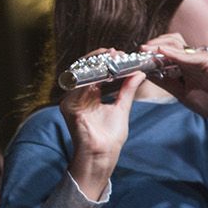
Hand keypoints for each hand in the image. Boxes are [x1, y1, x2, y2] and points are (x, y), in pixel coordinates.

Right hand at [58, 56, 144, 199]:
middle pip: (83, 70)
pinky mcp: (69, 108)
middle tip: (114, 52)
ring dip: (97, 64)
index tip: (117, 53)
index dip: (103, 60)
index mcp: (86, 96)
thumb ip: (127, 90)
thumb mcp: (121, 107)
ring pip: (81, 75)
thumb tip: (138, 73)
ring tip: (112, 57)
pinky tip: (106, 71)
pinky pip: (81, 87)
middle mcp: (75, 97)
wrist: (102, 156)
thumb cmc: (109, 138)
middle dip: (98, 58)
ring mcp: (70, 102)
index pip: (91, 71)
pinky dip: (94, 77)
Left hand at [141, 34, 207, 118]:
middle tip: (138, 53)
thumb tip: (147, 75)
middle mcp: (189, 58)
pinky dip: (173, 53)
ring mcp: (197, 57)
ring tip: (146, 51)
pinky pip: (187, 54)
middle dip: (151, 47)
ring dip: (159, 46)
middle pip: (167, 43)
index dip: (149, 55)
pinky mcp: (206, 59)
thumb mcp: (181, 94)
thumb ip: (166, 83)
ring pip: (175, 43)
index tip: (134, 59)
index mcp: (183, 66)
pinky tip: (162, 52)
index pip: (163, 54)